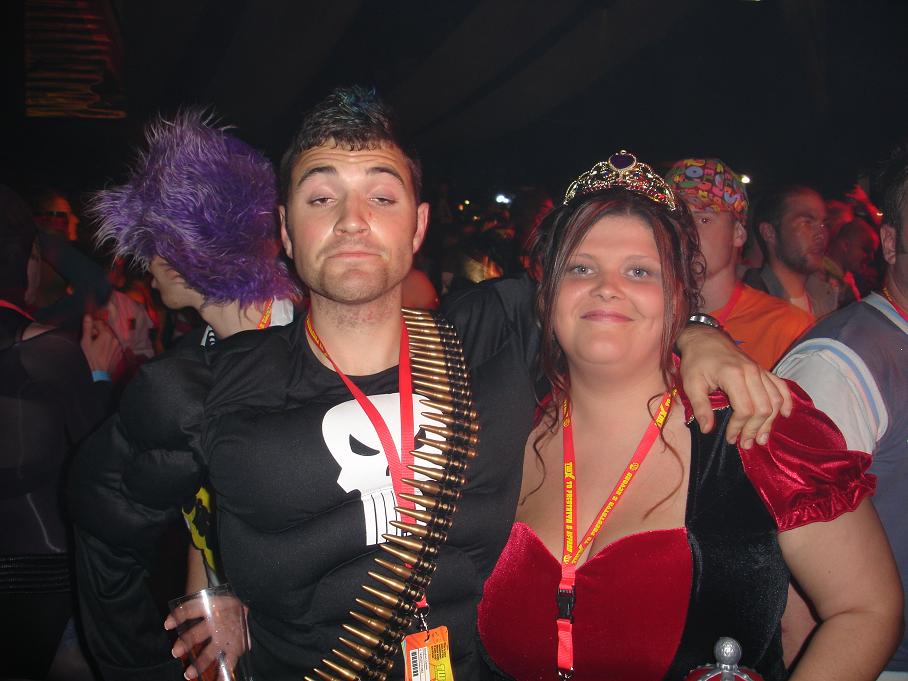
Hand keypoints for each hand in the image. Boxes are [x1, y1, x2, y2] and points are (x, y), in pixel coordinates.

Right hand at [80, 313, 122, 373]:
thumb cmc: (90, 359)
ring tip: (96, 346)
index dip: (93, 325)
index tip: (89, 329)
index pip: (100, 323)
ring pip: (110, 338)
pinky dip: (108, 345)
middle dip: (98, 332)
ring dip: (104, 339)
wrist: (98, 373)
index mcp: (107, 335)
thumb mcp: (85, 342)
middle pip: (106, 330)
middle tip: (91, 338)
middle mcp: (115, 339)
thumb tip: (88, 317)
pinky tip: (102, 351)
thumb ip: (87, 328)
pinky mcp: (119, 353)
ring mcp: (118, 346)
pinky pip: (114, 345)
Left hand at [165, 593, 248, 679]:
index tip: (167, 624)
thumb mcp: (211, 599)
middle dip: (186, 643)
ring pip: (212, 650)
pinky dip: (224, 673)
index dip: (178, 616)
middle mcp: (220, 620)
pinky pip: (230, 661)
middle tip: (175, 652)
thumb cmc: (225, 604)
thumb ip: (193, 608)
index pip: (191, 609)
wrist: (251, 599)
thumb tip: (170, 622)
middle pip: (199, 632)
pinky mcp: (237, 646)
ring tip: (188, 674)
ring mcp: (228, 635)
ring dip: (200, 663)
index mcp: (212, 605)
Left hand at [677, 324, 791, 448]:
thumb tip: (708, 430)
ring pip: (775, 400)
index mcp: (733, 375)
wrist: (704, 338)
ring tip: (761, 438)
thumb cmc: (696, 361)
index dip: (739, 427)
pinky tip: (784, 415)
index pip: (745, 409)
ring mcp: (760, 370)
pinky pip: (781, 386)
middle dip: (755, 429)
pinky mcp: (763, 370)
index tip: (730, 438)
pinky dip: (786, 402)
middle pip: (763, 408)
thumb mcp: (691, 384)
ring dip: (770, 422)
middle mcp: (751, 372)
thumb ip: (700, 407)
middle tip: (745, 444)